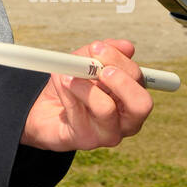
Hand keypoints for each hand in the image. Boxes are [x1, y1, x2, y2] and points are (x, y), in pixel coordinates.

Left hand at [20, 39, 152, 151]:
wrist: (44, 110)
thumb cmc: (72, 85)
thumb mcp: (84, 61)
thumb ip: (103, 53)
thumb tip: (127, 46)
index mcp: (131, 97)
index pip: (138, 79)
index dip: (119, 60)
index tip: (97, 48)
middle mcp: (127, 119)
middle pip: (141, 104)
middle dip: (121, 81)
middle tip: (100, 69)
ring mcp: (108, 133)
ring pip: (106, 109)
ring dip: (84, 86)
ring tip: (67, 76)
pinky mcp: (86, 140)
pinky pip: (78, 114)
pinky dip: (66, 92)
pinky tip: (60, 82)